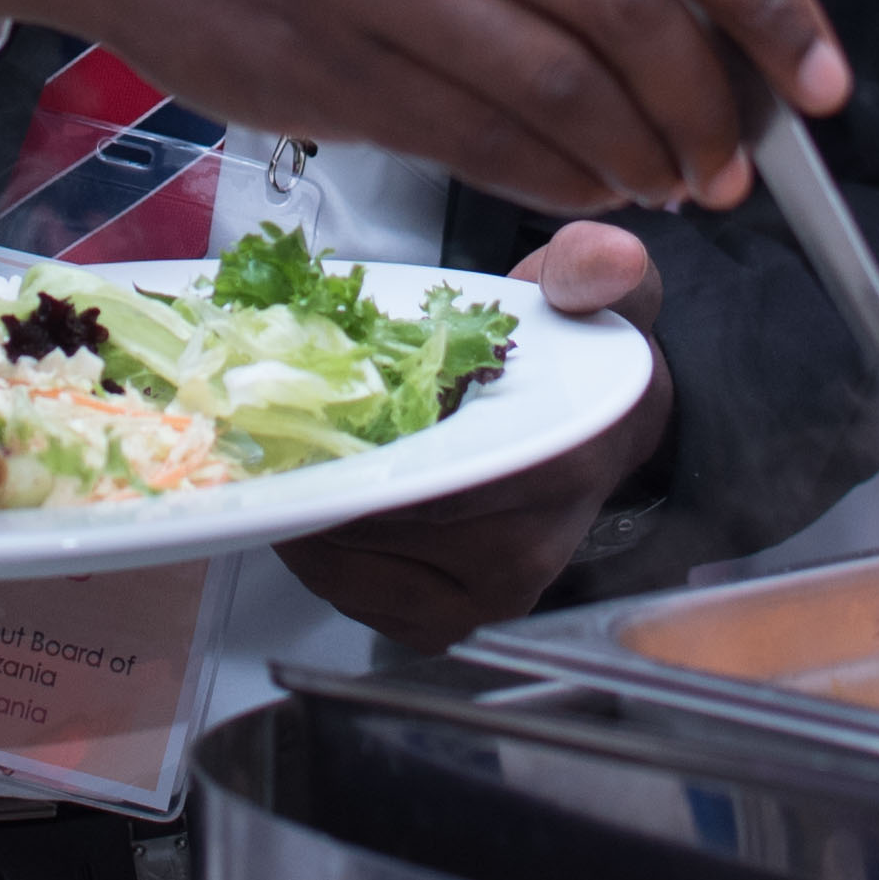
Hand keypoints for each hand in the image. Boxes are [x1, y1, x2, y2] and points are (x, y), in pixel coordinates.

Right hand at [0, 0, 842, 216]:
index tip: (817, 69)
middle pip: (624, 6)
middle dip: (709, 102)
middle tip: (738, 153)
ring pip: (555, 91)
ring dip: (640, 155)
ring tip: (671, 179)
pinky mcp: (322, 70)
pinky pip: (476, 144)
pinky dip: (555, 180)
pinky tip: (586, 185)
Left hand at [276, 222, 668, 644]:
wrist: (604, 429)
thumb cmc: (574, 358)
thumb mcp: (585, 291)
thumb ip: (586, 267)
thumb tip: (612, 256)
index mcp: (552, 470)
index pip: (424, 488)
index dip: (343, 464)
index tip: (287, 430)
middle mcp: (524, 556)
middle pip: (372, 536)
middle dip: (309, 486)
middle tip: (265, 439)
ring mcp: (487, 602)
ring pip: (351, 576)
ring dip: (302, 525)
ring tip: (282, 469)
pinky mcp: (452, 624)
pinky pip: (358, 602)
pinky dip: (319, 559)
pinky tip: (312, 509)